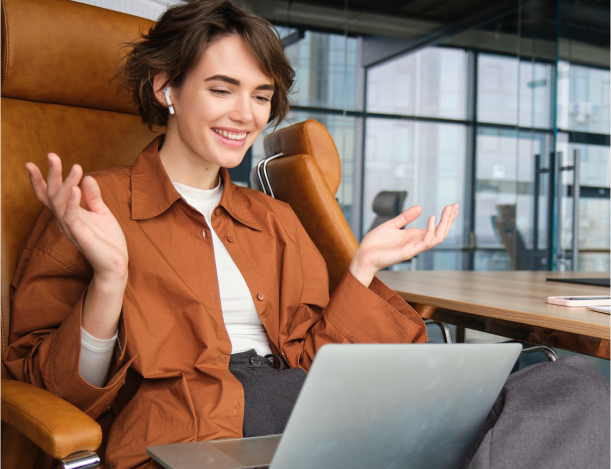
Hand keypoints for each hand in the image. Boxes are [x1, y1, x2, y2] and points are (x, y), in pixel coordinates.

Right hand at [26, 154, 128, 282]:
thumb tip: (87, 177)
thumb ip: (93, 196)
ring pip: (60, 203)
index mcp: (68, 214)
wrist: (116, 264)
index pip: (49, 195)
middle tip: (52, 155)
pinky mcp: (81, 237)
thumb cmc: (108, 241)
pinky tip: (76, 189)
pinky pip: (72, 218)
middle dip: (52, 174)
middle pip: (52, 194)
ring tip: (75, 168)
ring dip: (66, 184)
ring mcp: (71, 229)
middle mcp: (64, 221)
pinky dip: (72, 203)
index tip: (30, 163)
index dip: (39, 180)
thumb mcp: (102, 213)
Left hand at [349, 204, 458, 286]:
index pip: (435, 228)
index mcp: (414, 236)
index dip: (445, 218)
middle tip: (455, 205)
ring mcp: (414, 247)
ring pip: (437, 238)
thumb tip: (420, 207)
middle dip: (449, 219)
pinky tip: (432, 219)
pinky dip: (431, 231)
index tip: (452, 206)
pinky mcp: (409, 252)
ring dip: (445, 224)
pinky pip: (425, 242)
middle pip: (440, 232)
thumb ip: (405, 217)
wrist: (363, 254)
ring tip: (448, 210)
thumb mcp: (392, 225)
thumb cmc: (375, 243)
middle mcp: (416, 242)